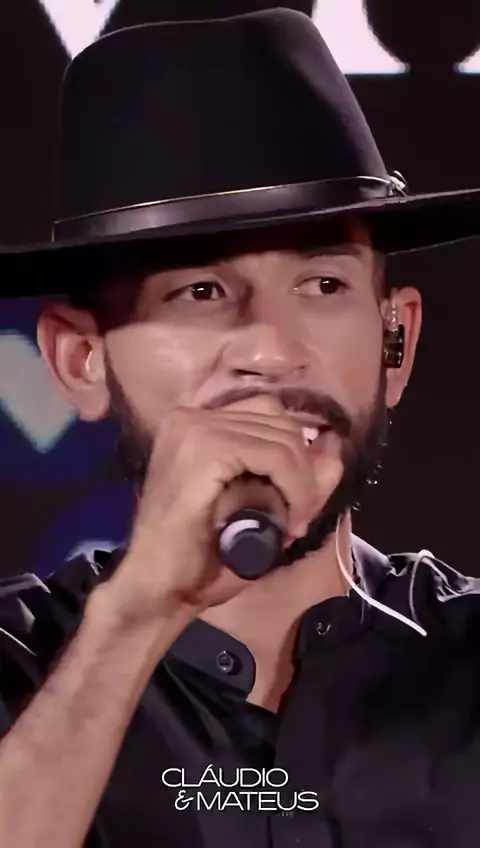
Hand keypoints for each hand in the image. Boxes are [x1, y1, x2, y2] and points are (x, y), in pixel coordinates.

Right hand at [109, 394, 342, 622]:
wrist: (157, 590)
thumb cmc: (201, 556)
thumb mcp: (260, 507)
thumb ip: (298, 476)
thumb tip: (335, 446)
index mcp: (194, 422)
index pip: (267, 412)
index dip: (295, 453)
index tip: (298, 501)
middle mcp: (190, 415)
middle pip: (278, 420)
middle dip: (303, 470)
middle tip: (297, 517)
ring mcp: (193, 428)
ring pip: (282, 438)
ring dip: (302, 484)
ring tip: (293, 523)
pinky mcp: (203, 449)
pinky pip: (274, 456)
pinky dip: (295, 487)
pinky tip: (290, 521)